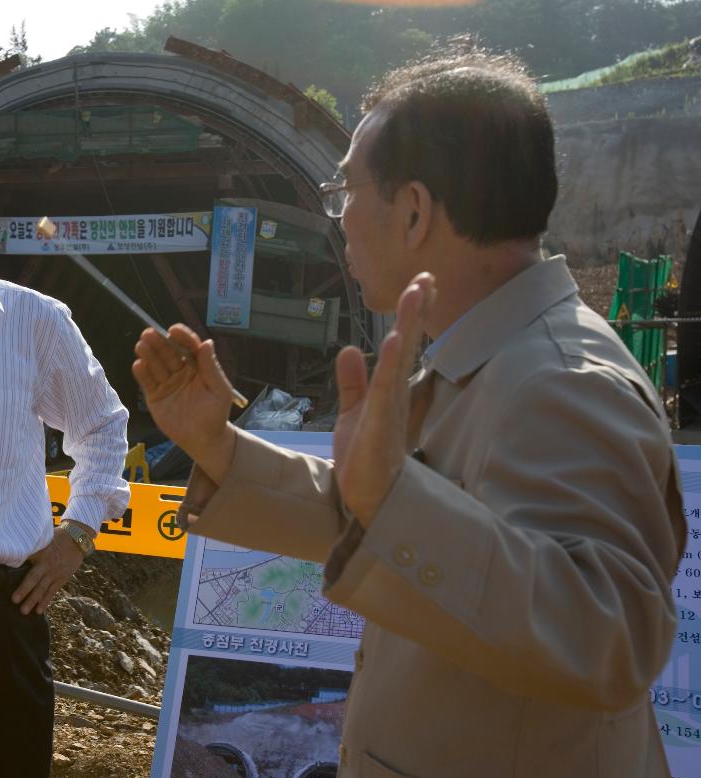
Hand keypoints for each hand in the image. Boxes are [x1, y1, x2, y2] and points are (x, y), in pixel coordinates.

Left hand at [11, 527, 86, 614]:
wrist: (77, 540)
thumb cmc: (57, 537)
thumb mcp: (44, 537)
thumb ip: (32, 546)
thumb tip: (15, 549)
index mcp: (40, 552)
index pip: (25, 559)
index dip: (15, 565)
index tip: (4, 572)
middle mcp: (47, 564)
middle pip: (34, 578)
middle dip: (24, 590)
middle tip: (14, 600)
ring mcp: (55, 573)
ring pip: (42, 589)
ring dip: (33, 600)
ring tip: (24, 611)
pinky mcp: (61, 579)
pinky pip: (52, 592)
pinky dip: (45, 601)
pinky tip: (39, 611)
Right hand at [131, 324, 235, 481]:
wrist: (203, 440)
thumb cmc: (215, 414)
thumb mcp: (220, 390)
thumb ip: (211, 367)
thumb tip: (207, 342)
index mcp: (197, 367)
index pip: (188, 347)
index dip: (182, 337)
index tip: (174, 330)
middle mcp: (180, 372)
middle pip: (168, 353)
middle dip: (159, 343)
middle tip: (149, 333)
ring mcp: (166, 383)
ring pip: (155, 365)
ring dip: (148, 354)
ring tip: (141, 345)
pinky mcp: (155, 396)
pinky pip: (147, 382)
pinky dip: (142, 373)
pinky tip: (138, 364)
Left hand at [333, 274, 435, 525]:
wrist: (363, 500)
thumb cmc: (364, 460)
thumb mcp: (353, 413)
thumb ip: (353, 382)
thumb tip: (350, 349)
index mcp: (389, 390)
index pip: (402, 344)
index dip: (412, 315)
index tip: (422, 283)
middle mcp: (395, 396)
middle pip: (408, 345)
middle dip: (417, 311)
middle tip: (427, 277)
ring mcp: (391, 410)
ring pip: (401, 360)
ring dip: (409, 326)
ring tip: (416, 293)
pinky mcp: (381, 427)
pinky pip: (387, 391)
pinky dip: (391, 366)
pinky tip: (396, 341)